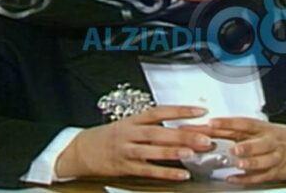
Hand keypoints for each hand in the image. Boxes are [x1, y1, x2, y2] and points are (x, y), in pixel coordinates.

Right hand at [54, 105, 213, 180]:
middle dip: (183, 134)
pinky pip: (148, 171)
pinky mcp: (125, 168)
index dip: (180, 111)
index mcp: (133, 120)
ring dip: (174, 152)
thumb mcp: (128, 125)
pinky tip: (181, 175)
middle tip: (204, 136)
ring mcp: (127, 151)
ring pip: (152, 151)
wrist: (81, 150)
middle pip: (158, 132)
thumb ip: (152, 126)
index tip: (200, 112)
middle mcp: (130, 134)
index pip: (159, 112)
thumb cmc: (109, 137)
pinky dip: (165, 173)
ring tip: (193, 153)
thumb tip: (181, 125)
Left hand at [179, 117, 285, 183]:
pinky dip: (248, 178)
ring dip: (251, 162)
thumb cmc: (281, 137)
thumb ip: (237, 131)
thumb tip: (211, 129)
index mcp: (263, 127)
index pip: (244, 123)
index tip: (213, 123)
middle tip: (233, 148)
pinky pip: (262, 176)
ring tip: (239, 163)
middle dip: (246, 145)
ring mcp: (275, 157)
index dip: (228, 123)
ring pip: (264, 160)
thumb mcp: (261, 129)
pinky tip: (235, 179)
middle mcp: (270, 141)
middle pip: (259, 142)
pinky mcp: (277, 171)